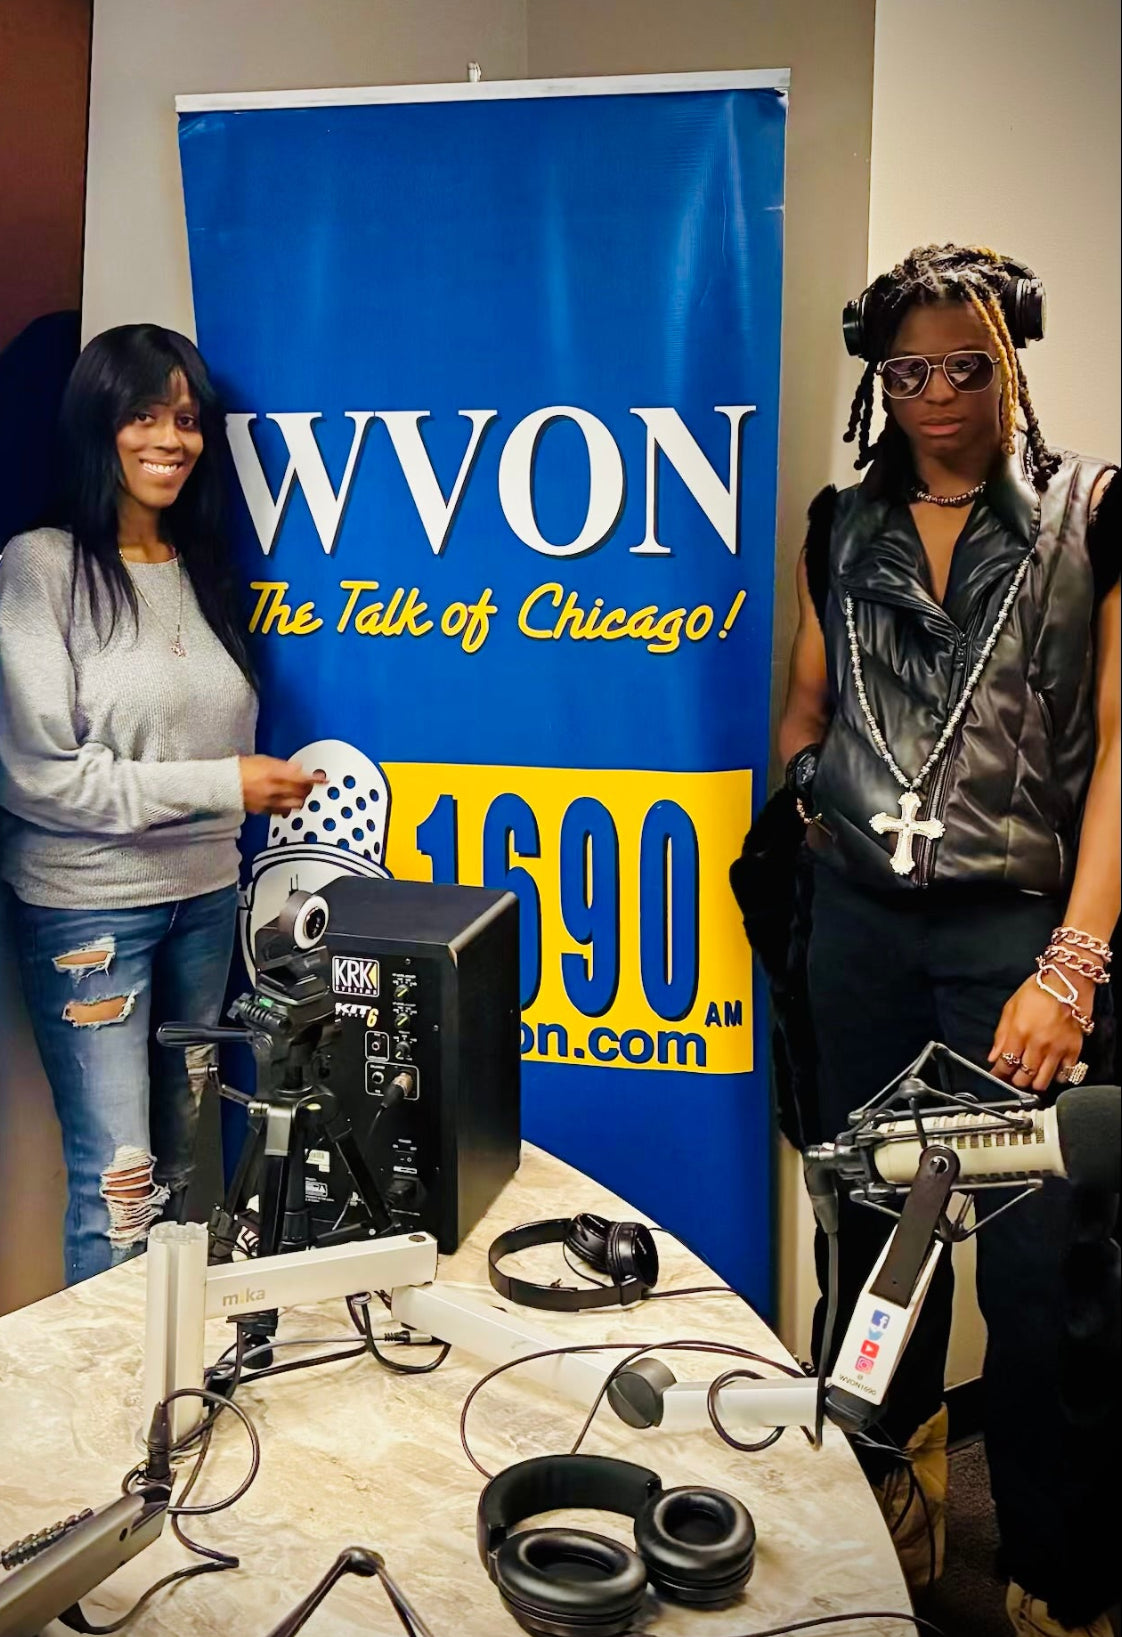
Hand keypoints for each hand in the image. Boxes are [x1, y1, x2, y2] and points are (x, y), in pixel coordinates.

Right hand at [238, 756, 324, 815]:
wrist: (223, 784)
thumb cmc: (241, 768)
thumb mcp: (263, 760)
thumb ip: (283, 766)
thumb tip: (298, 768)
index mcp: (274, 773)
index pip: (302, 778)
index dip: (315, 779)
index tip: (324, 780)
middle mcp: (274, 789)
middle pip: (301, 793)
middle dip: (309, 789)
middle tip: (310, 786)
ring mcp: (270, 801)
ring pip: (295, 805)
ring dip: (300, 799)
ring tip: (299, 795)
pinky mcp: (264, 811)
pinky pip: (282, 812)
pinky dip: (288, 808)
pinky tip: (287, 803)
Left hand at [988, 973, 1088, 1092]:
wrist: (1068, 981)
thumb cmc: (1039, 990)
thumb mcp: (1011, 1007)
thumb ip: (1001, 1035)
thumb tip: (993, 1057)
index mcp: (1019, 1032)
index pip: (1005, 1064)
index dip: (999, 1073)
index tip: (998, 1074)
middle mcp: (1038, 1044)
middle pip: (1023, 1078)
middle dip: (1016, 1080)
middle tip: (1015, 1075)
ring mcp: (1057, 1049)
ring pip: (1043, 1082)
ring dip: (1034, 1083)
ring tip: (1032, 1076)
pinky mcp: (1074, 1050)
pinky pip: (1065, 1075)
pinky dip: (1057, 1077)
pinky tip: (1052, 1070)